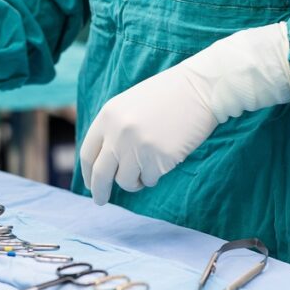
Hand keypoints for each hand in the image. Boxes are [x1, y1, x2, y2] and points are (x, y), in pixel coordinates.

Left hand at [80, 23, 289, 204]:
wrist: (201, 88)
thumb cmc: (168, 96)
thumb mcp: (129, 105)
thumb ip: (113, 130)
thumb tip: (104, 162)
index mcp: (108, 117)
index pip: (88, 154)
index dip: (88, 174)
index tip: (91, 185)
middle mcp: (118, 134)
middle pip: (101, 175)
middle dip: (100, 191)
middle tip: (101, 200)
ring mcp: (138, 147)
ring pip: (127, 181)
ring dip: (137, 180)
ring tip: (150, 165)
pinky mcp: (159, 158)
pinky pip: (151, 179)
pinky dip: (156, 175)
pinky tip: (166, 157)